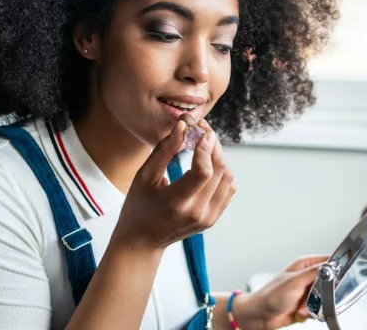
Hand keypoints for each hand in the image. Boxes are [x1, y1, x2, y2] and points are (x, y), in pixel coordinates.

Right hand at [112, 117, 235, 250]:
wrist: (142, 241)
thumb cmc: (138, 206)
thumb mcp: (144, 176)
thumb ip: (164, 149)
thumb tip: (183, 125)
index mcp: (177, 202)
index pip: (203, 172)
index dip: (206, 147)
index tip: (200, 129)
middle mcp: (197, 212)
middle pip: (220, 170)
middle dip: (213, 145)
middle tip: (202, 130)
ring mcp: (208, 217)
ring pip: (228, 177)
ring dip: (218, 157)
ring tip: (203, 145)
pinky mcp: (213, 218)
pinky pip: (228, 188)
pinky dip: (222, 172)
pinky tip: (207, 164)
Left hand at [234, 255, 327, 329]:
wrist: (261, 315)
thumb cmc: (271, 295)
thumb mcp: (295, 281)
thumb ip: (314, 273)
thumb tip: (332, 266)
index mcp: (304, 265)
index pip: (328, 262)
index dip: (335, 270)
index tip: (335, 280)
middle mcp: (307, 276)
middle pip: (330, 284)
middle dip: (322, 295)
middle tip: (312, 297)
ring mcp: (307, 291)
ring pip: (325, 299)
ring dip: (314, 306)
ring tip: (301, 307)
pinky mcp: (306, 304)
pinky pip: (319, 310)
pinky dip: (310, 314)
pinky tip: (300, 312)